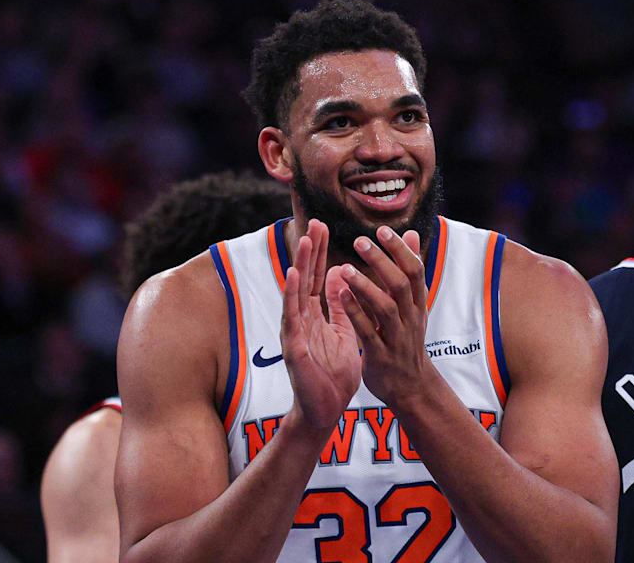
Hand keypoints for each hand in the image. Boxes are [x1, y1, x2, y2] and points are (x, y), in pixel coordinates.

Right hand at [280, 219, 361, 428]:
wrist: (325, 410)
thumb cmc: (333, 374)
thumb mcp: (342, 332)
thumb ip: (339, 306)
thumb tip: (338, 275)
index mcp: (314, 316)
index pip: (316, 277)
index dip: (320, 252)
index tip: (323, 227)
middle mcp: (301, 319)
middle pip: (304, 278)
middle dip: (311, 250)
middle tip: (315, 222)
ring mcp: (294, 331)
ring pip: (295, 292)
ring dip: (300, 265)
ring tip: (305, 241)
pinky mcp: (293, 346)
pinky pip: (291, 317)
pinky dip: (291, 295)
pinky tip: (293, 276)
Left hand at [337, 227, 431, 406]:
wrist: (411, 387)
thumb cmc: (407, 339)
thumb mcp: (414, 305)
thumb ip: (409, 270)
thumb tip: (412, 233)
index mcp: (418, 304)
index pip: (415, 270)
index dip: (400, 250)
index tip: (382, 230)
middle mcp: (411, 318)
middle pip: (400, 284)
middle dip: (382, 261)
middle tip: (360, 240)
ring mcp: (397, 337)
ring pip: (385, 307)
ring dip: (365, 286)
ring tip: (345, 268)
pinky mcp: (381, 355)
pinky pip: (368, 332)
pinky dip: (356, 313)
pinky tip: (341, 296)